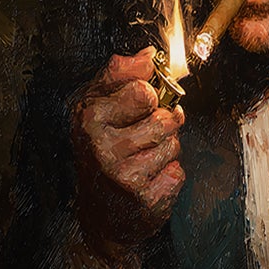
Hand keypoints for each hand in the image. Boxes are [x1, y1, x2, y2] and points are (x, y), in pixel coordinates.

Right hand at [71, 46, 181, 257]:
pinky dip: (169, 175)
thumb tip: (147, 54)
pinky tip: (148, 180)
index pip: (145, 90)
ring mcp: (125, 176)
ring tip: (143, 158)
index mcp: (89, 118)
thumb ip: (120, 75)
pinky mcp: (146, 199)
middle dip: (163, 122)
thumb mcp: (97, 105)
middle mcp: (103, 148)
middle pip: (166, 117)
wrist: (99, 214)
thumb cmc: (100, 150)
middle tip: (142, 135)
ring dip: (166, 149)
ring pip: (174, 144)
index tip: (136, 107)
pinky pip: (178, 172)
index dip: (148, 96)